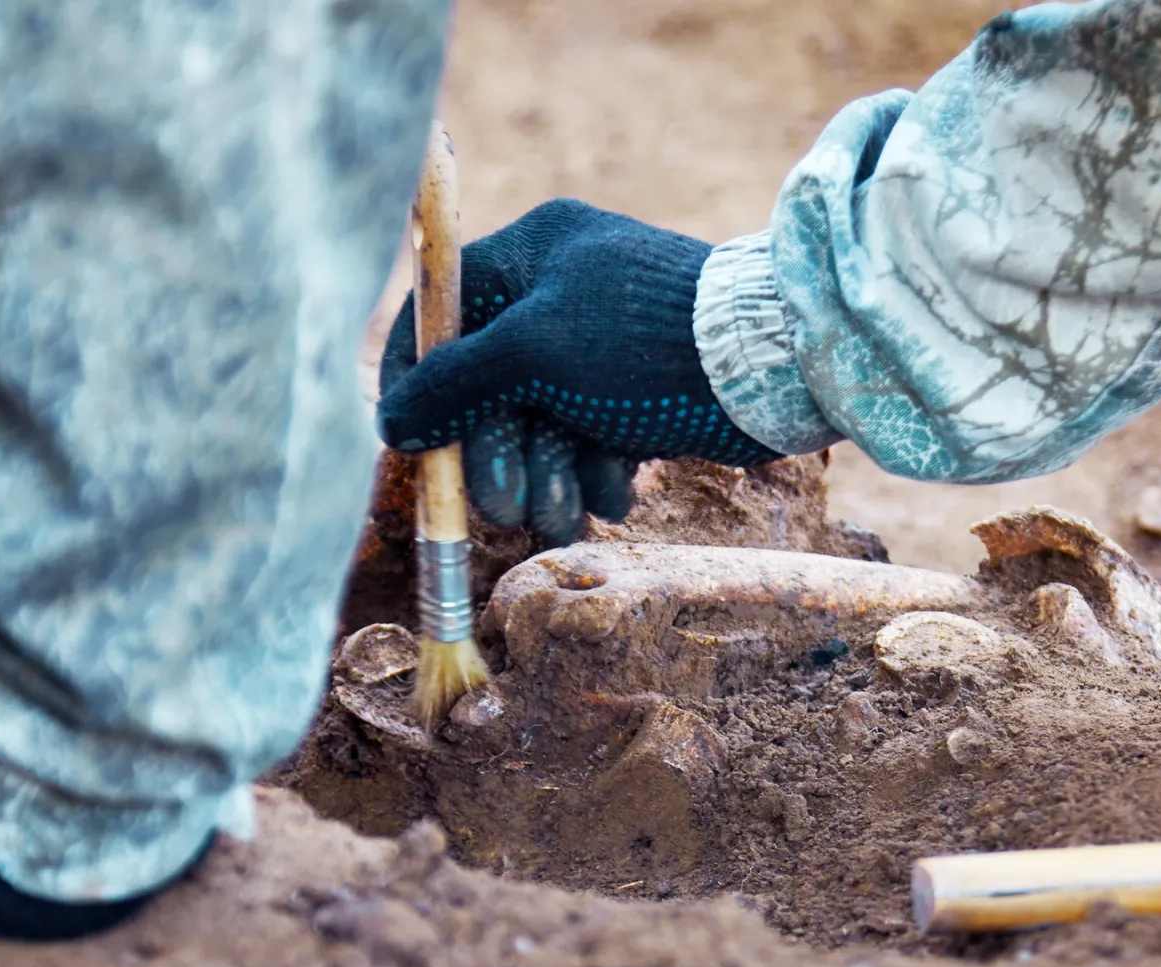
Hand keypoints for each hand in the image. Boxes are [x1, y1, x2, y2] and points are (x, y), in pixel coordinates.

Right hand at [376, 199, 780, 546]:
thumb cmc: (643, 341)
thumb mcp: (532, 352)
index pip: (441, 312)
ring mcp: (602, 344)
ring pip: (542, 423)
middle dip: (497, 456)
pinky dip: (595, 473)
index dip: (414, 380)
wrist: (769, 369)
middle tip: (503, 512)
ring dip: (546, 479)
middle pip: (491, 384)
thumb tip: (390, 420)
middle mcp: (562, 292)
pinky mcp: (639, 390)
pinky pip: (591, 438)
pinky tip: (614, 497)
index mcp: (532, 253)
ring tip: (563, 519)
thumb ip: (453, 383)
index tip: (406, 442)